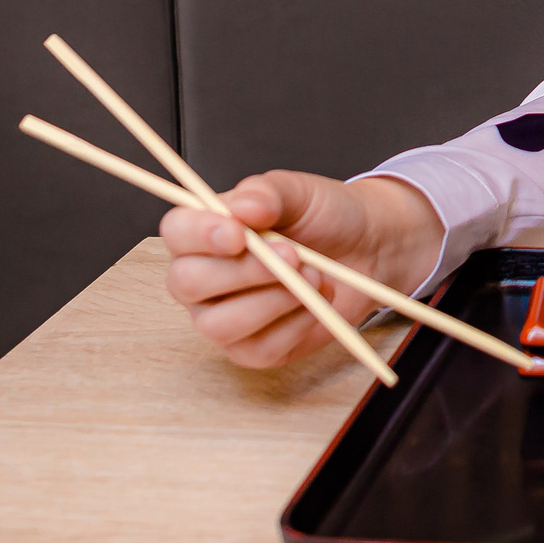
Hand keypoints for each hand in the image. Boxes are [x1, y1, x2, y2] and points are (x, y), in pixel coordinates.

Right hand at [160, 171, 446, 368]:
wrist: (367, 248)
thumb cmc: (323, 216)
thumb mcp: (299, 192)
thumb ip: (267, 193)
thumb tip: (243, 208)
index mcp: (203, 230)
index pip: (176, 232)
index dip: (200, 234)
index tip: (238, 234)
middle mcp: (201, 278)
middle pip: (189, 283)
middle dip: (244, 271)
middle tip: (293, 254)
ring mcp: (221, 317)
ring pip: (220, 324)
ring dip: (274, 300)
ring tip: (314, 275)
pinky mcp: (252, 350)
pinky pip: (260, 348)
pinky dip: (296, 324)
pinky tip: (317, 300)